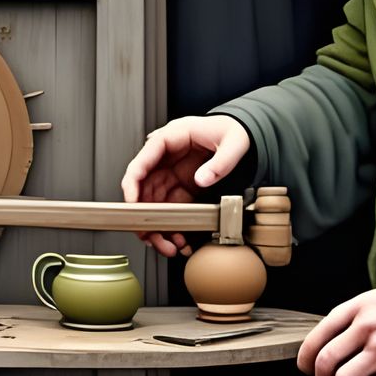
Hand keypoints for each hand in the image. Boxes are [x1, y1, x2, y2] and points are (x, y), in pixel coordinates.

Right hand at [121, 114, 251, 257]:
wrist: (243, 133)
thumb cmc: (232, 131)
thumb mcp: (234, 143)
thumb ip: (221, 162)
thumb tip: (202, 179)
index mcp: (172, 137)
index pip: (142, 161)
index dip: (132, 184)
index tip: (132, 204)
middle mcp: (165, 156)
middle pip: (143, 188)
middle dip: (144, 215)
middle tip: (151, 236)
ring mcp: (171, 172)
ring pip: (152, 202)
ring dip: (157, 225)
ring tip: (168, 245)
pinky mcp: (179, 185)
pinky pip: (168, 207)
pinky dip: (170, 224)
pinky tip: (178, 238)